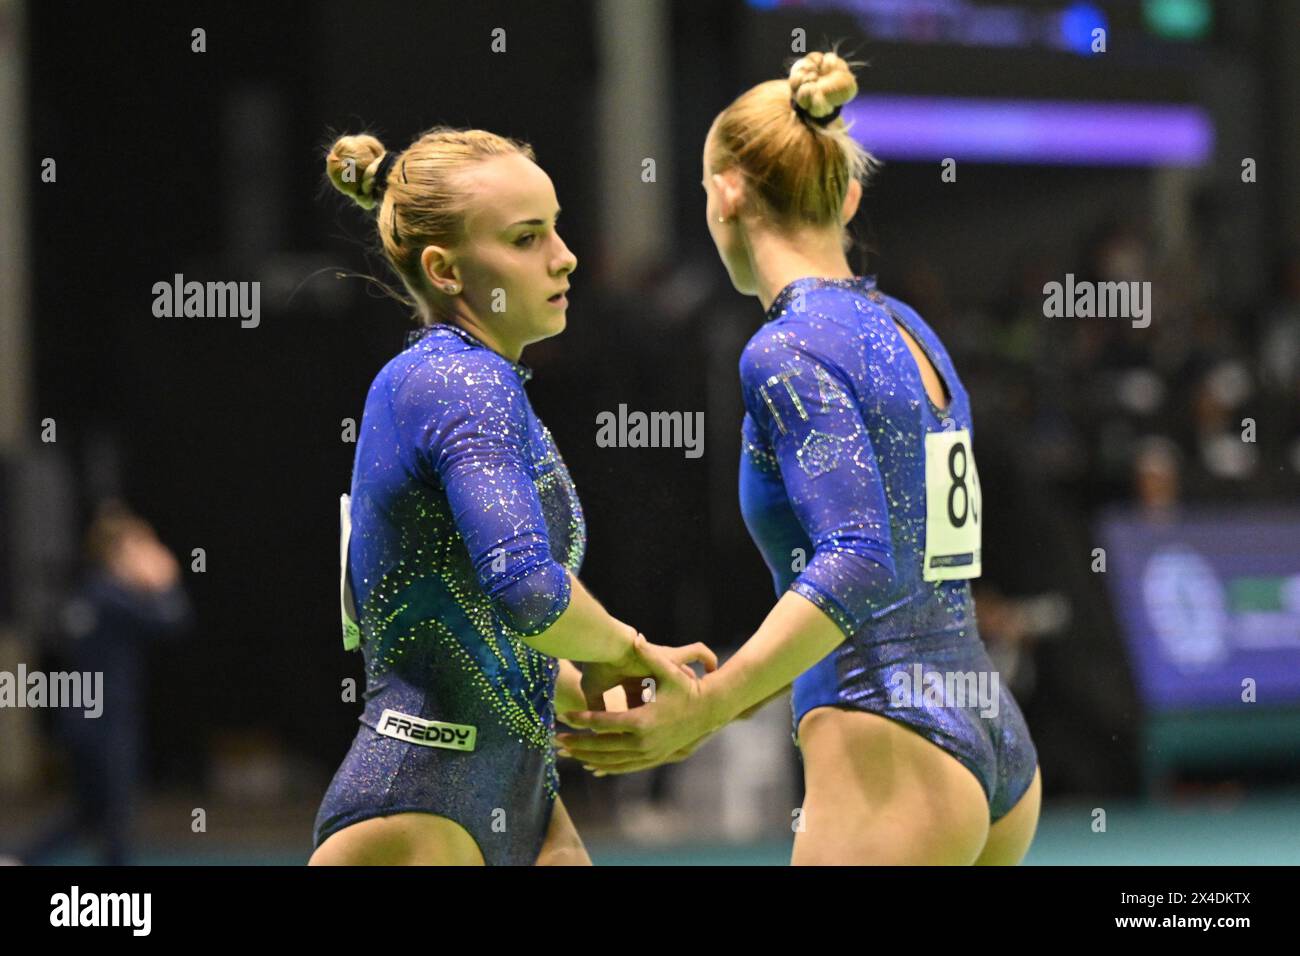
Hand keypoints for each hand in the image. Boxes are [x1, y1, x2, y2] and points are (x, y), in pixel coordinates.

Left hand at [557, 636, 721, 775]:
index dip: (583, 718)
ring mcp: (648, 754)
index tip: (564, 716)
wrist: (709, 711)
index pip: (605, 722)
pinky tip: (590, 766)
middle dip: (578, 744)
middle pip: (602, 746)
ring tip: (566, 754)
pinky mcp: (652, 759)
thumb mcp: (671, 670)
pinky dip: (606, 767)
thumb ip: (650, 656)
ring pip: (611, 760)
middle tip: (556, 741)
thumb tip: (635, 637)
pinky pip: (624, 766)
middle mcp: (644, 741)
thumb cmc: (688, 688)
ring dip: (588, 757)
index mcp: (643, 720)